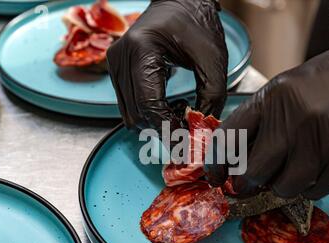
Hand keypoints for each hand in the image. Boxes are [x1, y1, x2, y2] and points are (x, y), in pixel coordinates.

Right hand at [107, 0, 227, 131]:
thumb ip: (211, 100)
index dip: (168, 128)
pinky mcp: (116, 68)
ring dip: (154, 122)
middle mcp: (121, 57)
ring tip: (179, 113)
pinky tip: (167, 105)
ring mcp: (115, 62)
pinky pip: (127, 103)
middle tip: (187, 130)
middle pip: (136, 113)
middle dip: (162, 128)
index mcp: (142, 51)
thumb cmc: (198, 25)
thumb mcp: (213, 63)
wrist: (181, 2)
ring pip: (129, 113)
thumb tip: (201, 132)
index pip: (149, 105)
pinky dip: (147, 112)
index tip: (185, 142)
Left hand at [205, 27, 328, 199]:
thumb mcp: (287, 89)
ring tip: (287, 171)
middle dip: (245, 183)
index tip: (216, 176)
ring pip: (283, 187)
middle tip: (246, 183)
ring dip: (279, 186)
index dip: (217, 163)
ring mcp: (323, 142)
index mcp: (274, 97)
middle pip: (253, 171)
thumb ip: (261, 120)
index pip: (230, 138)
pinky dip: (308, 186)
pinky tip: (314, 168)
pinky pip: (313, 191)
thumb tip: (235, 157)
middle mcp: (296, 119)